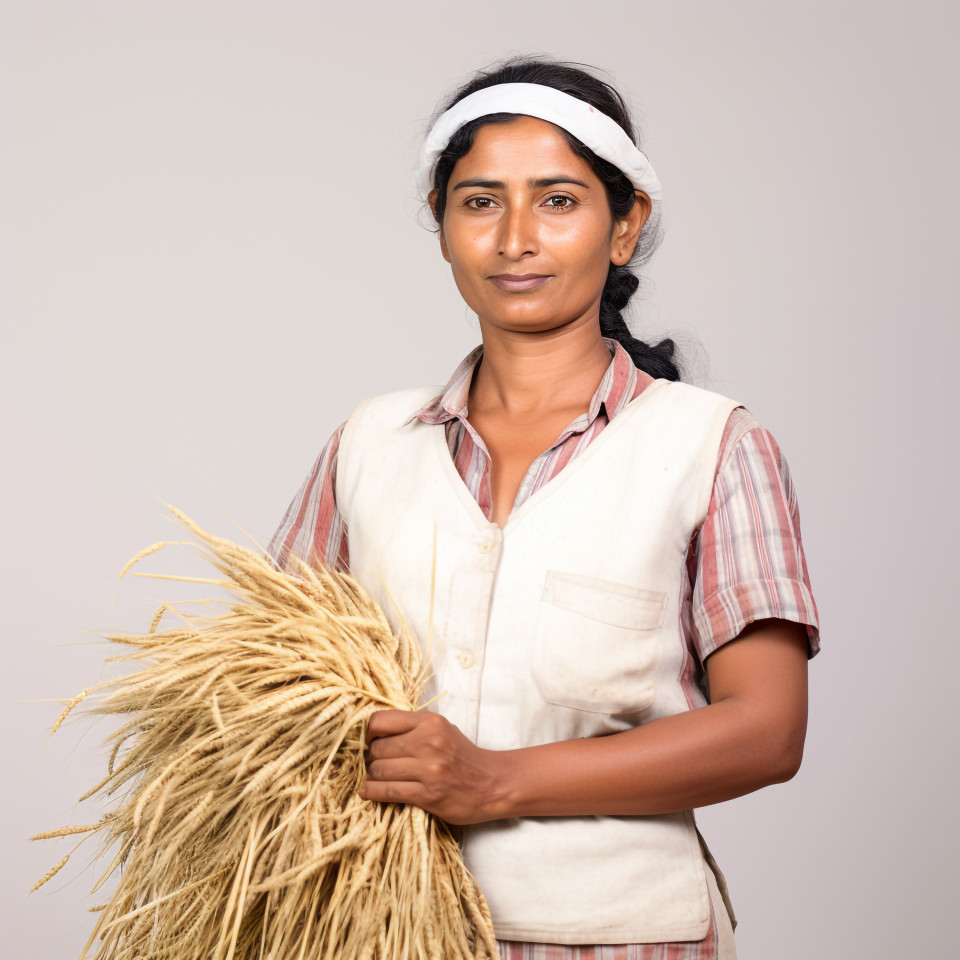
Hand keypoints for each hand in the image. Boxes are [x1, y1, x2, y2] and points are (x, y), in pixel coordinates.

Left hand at [358, 708, 508, 824]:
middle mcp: (428, 742)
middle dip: (369, 758)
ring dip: (371, 776)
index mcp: (430, 722)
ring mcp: (429, 769)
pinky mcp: (428, 795)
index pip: (381, 720)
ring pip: (380, 770)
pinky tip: (368, 792)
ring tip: (373, 778)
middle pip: (378, 748)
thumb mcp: (442, 729)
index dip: (367, 732)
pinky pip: (388, 791)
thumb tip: (376, 733)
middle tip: (371, 764)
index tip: (368, 741)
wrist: (493, 783)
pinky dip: (372, 792)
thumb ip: (413, 728)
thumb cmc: (463, 756)